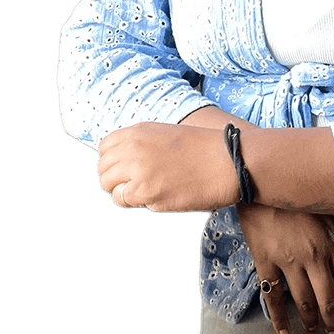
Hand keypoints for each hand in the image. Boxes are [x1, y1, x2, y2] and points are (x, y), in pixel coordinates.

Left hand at [97, 122, 238, 211]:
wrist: (230, 161)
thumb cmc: (208, 150)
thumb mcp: (171, 134)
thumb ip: (145, 143)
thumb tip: (127, 160)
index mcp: (140, 131)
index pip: (105, 147)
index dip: (113, 160)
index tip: (126, 168)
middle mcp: (134, 147)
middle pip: (103, 167)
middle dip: (115, 178)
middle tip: (135, 184)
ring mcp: (138, 170)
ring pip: (108, 185)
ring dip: (122, 191)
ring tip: (145, 191)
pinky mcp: (146, 192)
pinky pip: (123, 200)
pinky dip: (134, 202)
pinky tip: (155, 197)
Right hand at [237, 203, 333, 333]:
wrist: (260, 184)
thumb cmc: (296, 195)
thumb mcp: (324, 209)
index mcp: (331, 242)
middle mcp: (314, 257)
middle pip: (328, 298)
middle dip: (332, 319)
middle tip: (333, 329)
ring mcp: (289, 262)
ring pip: (304, 303)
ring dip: (311, 322)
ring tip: (313, 332)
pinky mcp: (266, 264)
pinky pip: (273, 298)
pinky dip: (279, 320)